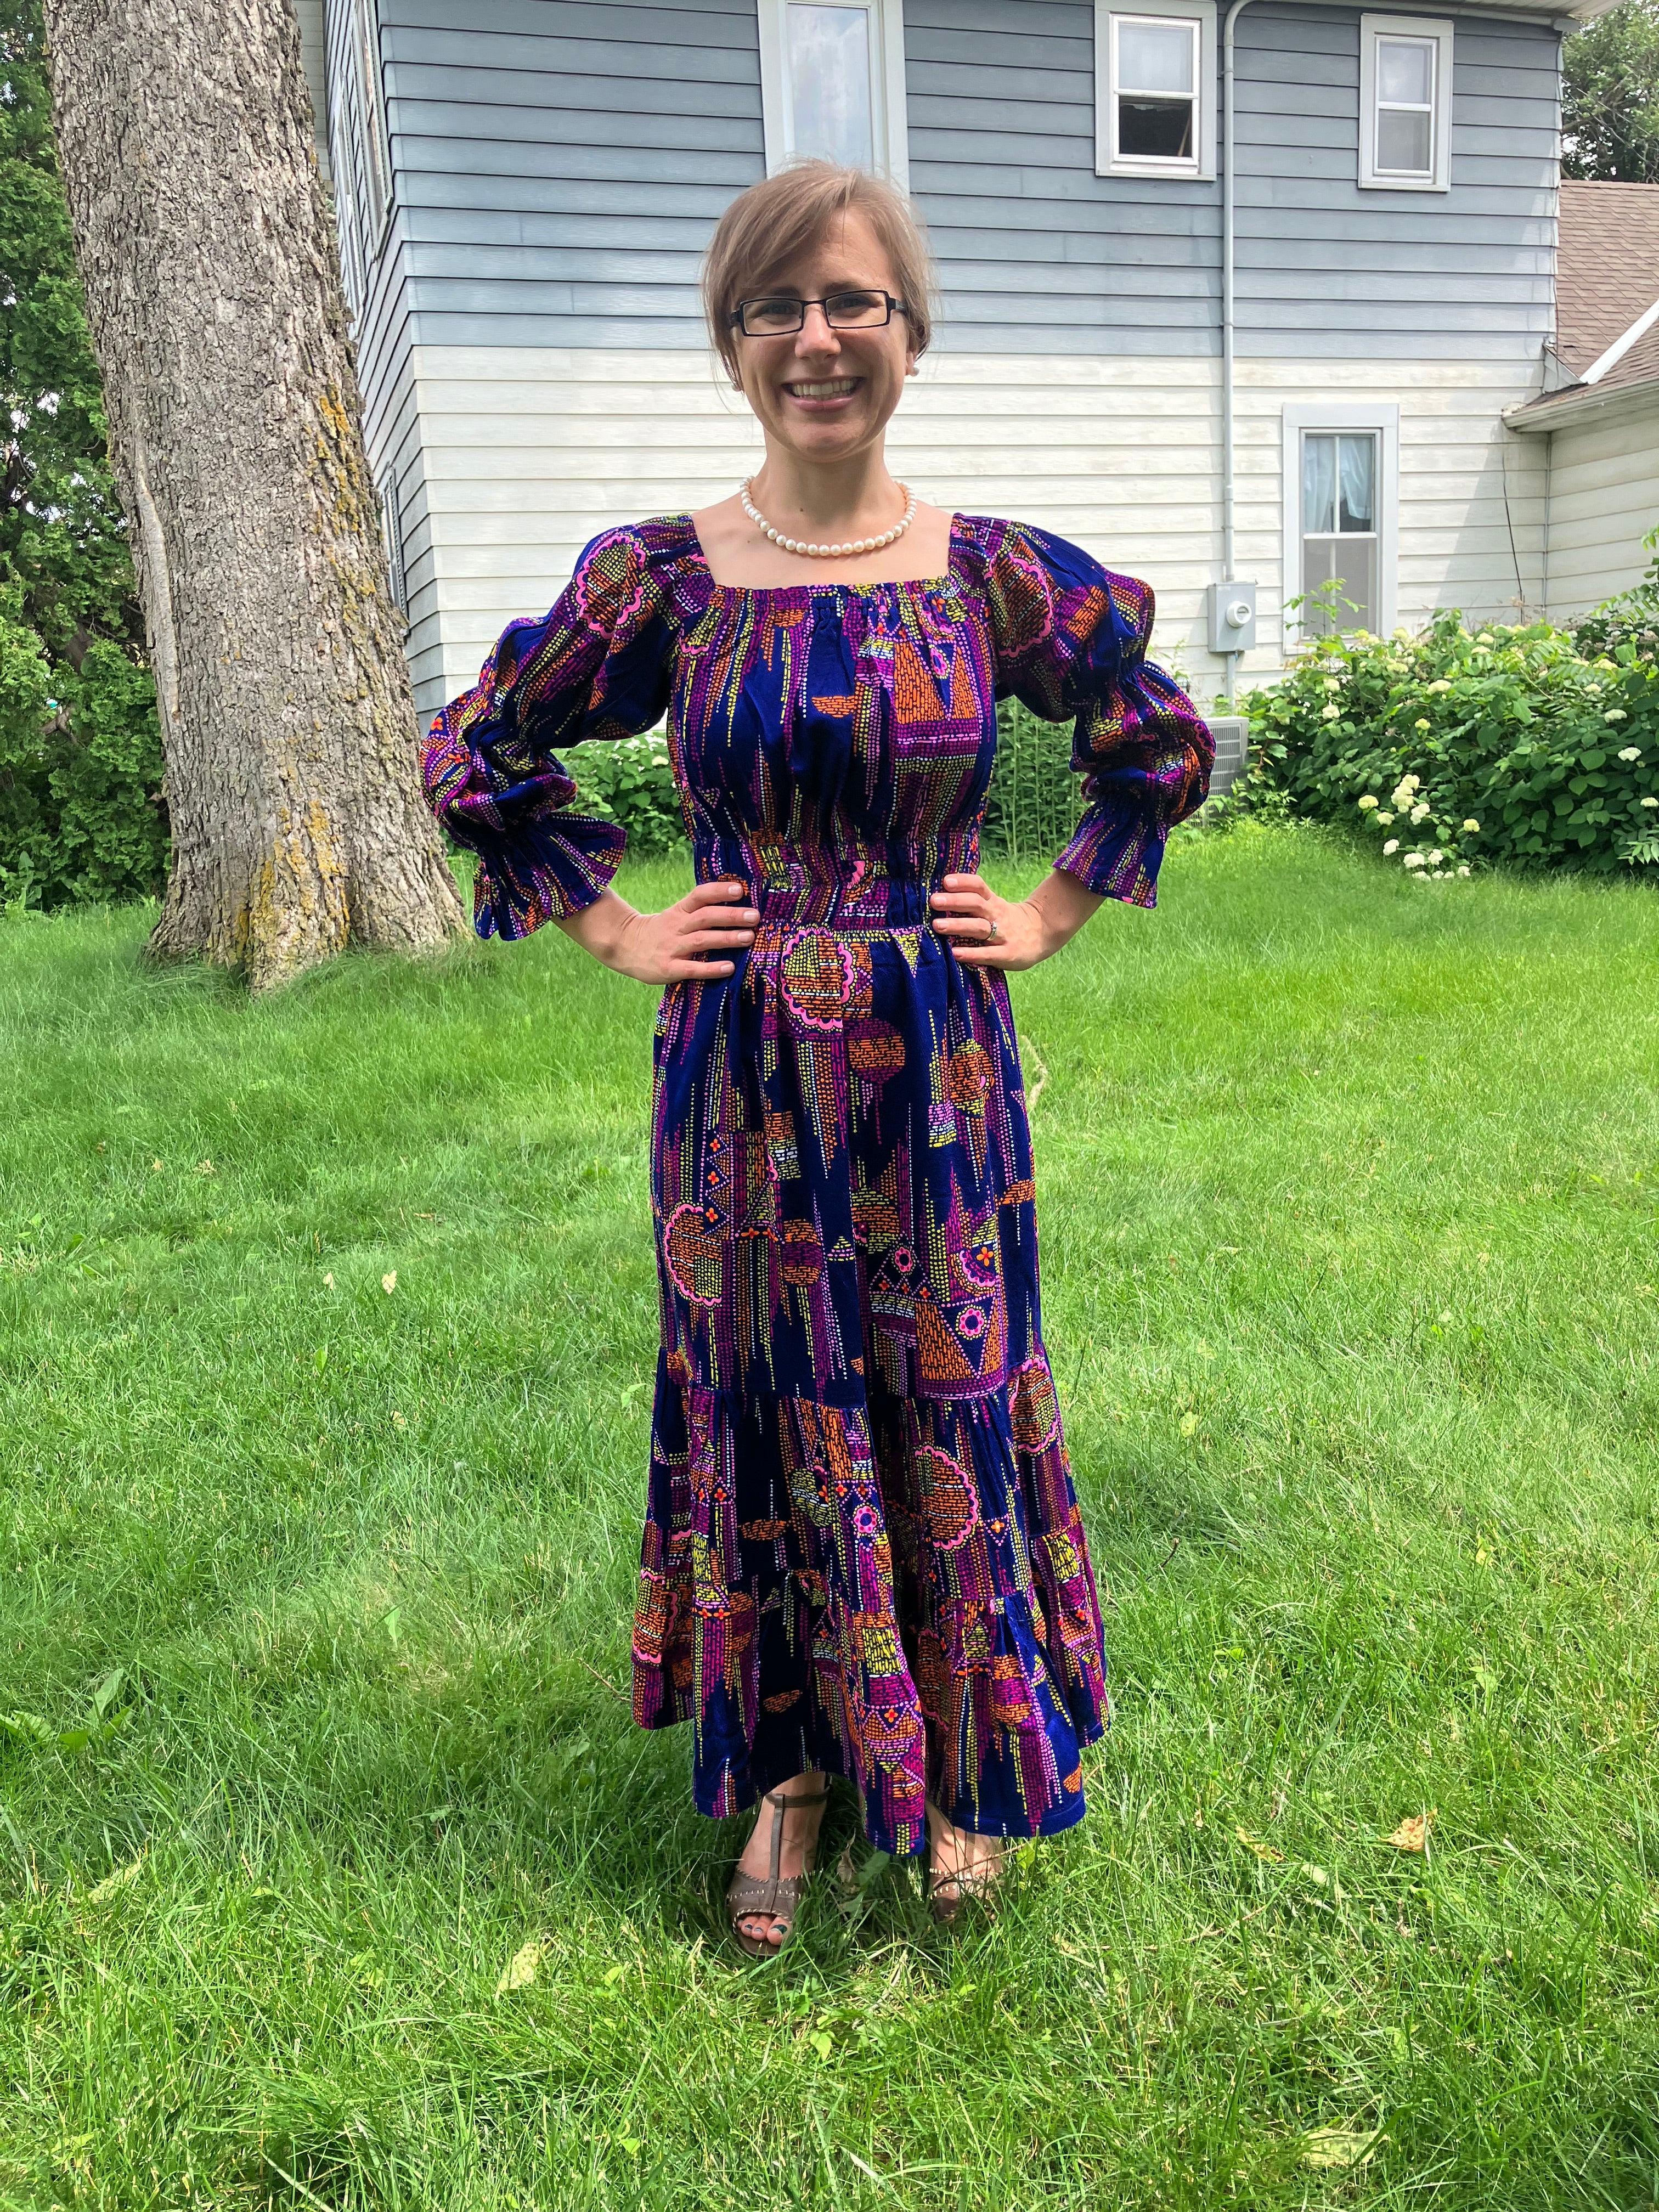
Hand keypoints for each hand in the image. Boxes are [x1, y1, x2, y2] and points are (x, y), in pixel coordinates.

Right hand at [558, 879, 758, 983]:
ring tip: (749, 938)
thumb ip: (699, 911)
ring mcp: (671, 948)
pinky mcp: (668, 969)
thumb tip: (735, 904)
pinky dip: (711, 968)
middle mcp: (676, 927)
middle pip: (705, 917)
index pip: (699, 896)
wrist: (623, 947)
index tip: (740, 889)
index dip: (718, 891)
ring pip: (701, 940)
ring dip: (726, 938)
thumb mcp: (675, 915)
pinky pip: (692, 969)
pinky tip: (729, 968)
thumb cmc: (659, 931)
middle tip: (755, 916)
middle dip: (731, 915)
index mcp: (678, 911)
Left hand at [929, 870, 1105, 971]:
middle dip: (954, 901)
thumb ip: (974, 900)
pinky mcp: (1008, 954)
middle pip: (976, 904)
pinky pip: (988, 954)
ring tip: (937, 925)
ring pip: (979, 928)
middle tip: (934, 901)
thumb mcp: (995, 905)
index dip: (963, 882)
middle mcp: (997, 915)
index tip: (945, 881)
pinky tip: (955, 954)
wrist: (1043, 934)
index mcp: (993, 901)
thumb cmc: (1008, 920)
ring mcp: (1003, 935)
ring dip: (958, 926)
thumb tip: (940, 894)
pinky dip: (971, 953)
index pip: (979, 886)